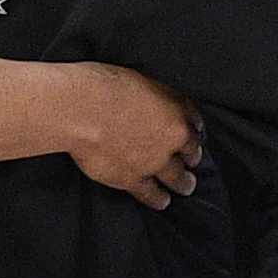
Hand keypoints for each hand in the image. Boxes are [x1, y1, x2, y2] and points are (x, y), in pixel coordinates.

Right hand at [68, 64, 201, 210]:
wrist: (83, 110)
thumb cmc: (107, 85)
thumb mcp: (144, 75)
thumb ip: (158, 92)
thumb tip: (161, 96)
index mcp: (175, 112)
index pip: (194, 123)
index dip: (194, 130)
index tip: (194, 134)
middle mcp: (170, 140)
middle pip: (190, 153)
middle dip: (192, 158)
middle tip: (193, 163)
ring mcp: (153, 163)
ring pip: (176, 177)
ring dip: (183, 182)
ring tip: (186, 187)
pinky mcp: (132, 179)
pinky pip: (150, 193)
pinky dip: (158, 198)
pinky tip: (162, 201)